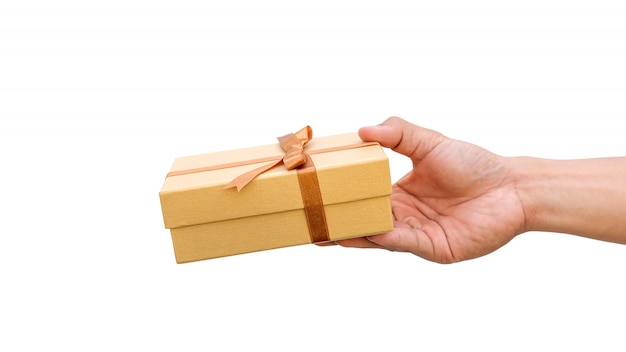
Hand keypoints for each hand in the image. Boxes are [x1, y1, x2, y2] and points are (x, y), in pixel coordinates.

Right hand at [336, 117, 525, 262]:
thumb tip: (363, 129)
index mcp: (399, 193)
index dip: (342, 196)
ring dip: (354, 234)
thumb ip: (397, 133)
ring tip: (326, 232)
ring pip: (378, 235)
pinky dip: (384, 237)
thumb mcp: (429, 142)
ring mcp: (417, 233)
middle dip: (339, 221)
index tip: (318, 192)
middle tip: (310, 220)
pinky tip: (366, 231)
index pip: (363, 197)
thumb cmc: (474, 164)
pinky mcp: (432, 248)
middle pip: (365, 220)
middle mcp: (404, 215)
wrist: (511, 187)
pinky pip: (402, 242)